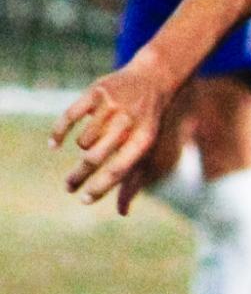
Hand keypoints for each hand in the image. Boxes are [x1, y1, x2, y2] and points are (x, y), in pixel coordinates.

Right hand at [50, 56, 175, 212]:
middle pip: (94, 158)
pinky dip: (59, 133)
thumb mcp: (147, 151)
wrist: (153, 80)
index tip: (83, 199)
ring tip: (92, 145)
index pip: (118, 170)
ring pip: (83, 141)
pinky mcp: (96, 92)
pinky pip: (69, 117)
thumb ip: (133, 181)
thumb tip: (123, 213)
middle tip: (68, 187)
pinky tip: (54, 145)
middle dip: (78, 177)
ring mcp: (111, 106)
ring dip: (83, 147)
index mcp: (144, 141)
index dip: (99, 187)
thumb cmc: (148, 124)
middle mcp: (128, 123)